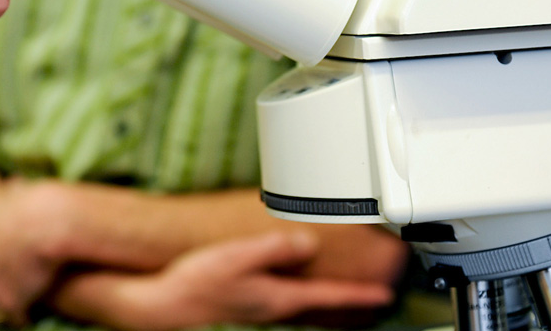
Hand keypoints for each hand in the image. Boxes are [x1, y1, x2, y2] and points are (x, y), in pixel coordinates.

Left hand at [0, 178, 76, 324]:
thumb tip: (16, 184)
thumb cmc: (31, 204)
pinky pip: (14, 319)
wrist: (46, 222)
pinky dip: (23, 317)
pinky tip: (32, 312)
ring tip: (17, 305)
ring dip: (0, 307)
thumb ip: (4, 199)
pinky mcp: (9, 304)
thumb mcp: (8, 196)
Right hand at [105, 230, 395, 330]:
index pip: (329, 297)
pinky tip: (294, 287)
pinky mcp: (247, 304)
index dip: (359, 295)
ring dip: (328, 298)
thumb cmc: (198, 283)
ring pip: (306, 305)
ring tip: (345, 292)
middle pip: (322, 306)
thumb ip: (274, 249)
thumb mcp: (238, 257)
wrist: (165, 305)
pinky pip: (287, 301)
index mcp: (279, 297)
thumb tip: (308, 242)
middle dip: (349, 300)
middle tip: (373, 295)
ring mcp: (260, 308)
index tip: (385, 295)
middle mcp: (274, 307)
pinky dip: (303, 295)